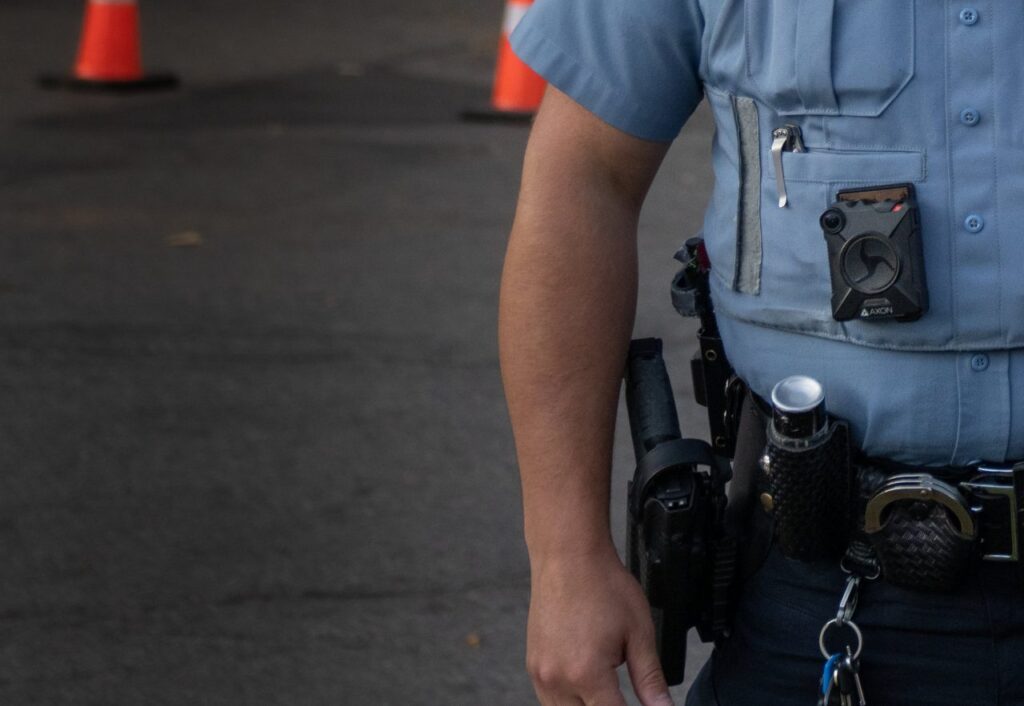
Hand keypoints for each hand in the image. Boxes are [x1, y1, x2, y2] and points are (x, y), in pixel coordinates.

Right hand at [526, 546, 674, 705]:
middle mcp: (557, 679)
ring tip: (608, 693)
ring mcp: (540, 673)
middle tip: (625, 695)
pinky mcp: (532, 665)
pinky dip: (569, 702)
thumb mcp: (639, 632)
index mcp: (587, 674)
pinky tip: (587, 689)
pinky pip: (550, 700)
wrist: (568, 555)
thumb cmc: (602, 585)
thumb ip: (650, 679)